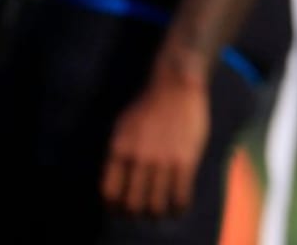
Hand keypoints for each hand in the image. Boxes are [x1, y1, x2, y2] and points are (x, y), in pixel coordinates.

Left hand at [100, 71, 209, 217]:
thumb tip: (115, 185)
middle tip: (143, 210)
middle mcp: (139, 158)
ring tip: (161, 210)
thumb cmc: (148, 104)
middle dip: (136, 213)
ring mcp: (163, 159)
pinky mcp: (186, 159)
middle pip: (132, 205)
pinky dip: (178, 208)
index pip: (110, 194)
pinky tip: (179, 205)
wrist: (177, 83)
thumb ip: (118, 155)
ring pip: (156, 206)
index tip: (123, 207)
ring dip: (157, 213)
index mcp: (120, 149)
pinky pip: (180, 197)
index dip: (115, 207)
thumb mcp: (122, 126)